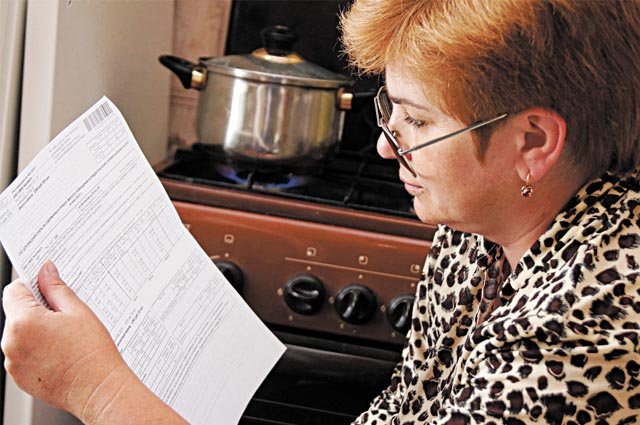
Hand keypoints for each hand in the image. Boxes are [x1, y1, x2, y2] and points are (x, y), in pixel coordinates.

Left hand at [1, 261, 130, 419]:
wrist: (97, 389)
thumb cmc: (91, 353)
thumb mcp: (78, 311)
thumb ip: (56, 288)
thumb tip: (45, 271)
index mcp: (24, 322)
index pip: (14, 290)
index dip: (32, 285)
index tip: (46, 286)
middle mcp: (11, 342)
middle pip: (16, 312)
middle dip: (37, 309)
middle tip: (65, 316)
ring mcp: (13, 362)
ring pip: (20, 333)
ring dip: (36, 330)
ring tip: (65, 338)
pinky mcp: (19, 377)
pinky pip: (23, 353)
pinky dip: (37, 349)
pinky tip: (60, 352)